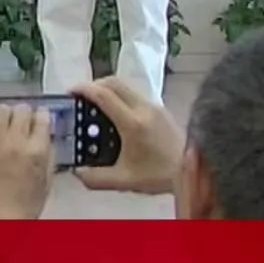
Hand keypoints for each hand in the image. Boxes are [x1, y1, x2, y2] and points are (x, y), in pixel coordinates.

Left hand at [0, 103, 55, 219]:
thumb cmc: (22, 205)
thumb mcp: (47, 179)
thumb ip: (48, 154)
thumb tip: (46, 136)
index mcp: (37, 151)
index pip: (42, 117)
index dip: (42, 117)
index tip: (40, 119)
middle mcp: (15, 143)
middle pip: (22, 109)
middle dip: (25, 115)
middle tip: (23, 123)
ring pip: (1, 109)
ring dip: (6, 115)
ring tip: (6, 125)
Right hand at [72, 77, 183, 195]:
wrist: (193, 170)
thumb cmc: (159, 175)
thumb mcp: (124, 180)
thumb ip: (96, 178)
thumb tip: (77, 173)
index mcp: (132, 123)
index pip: (103, 95)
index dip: (84, 89)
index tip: (70, 91)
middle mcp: (144, 108)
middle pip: (114, 82)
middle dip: (93, 84)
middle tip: (81, 96)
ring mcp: (154, 106)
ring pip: (126, 85)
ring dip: (107, 88)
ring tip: (96, 103)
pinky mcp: (161, 109)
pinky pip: (135, 93)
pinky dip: (120, 95)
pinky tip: (117, 113)